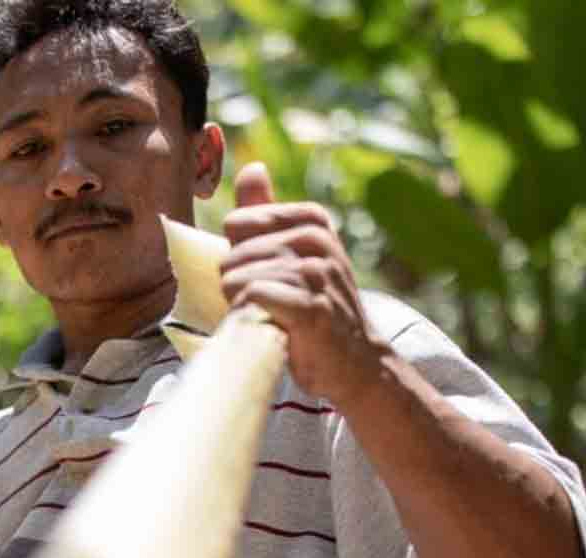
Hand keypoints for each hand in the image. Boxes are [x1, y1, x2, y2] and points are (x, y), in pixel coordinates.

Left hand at [219, 162, 386, 406]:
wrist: (353, 361)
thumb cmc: (313, 307)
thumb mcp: (293, 252)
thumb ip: (266, 212)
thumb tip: (252, 168)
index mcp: (311, 220)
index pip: (236, 224)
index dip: (239, 258)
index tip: (265, 277)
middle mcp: (316, 239)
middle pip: (232, 256)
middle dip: (236, 287)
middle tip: (268, 306)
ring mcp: (316, 272)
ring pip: (237, 279)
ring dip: (242, 307)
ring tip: (271, 318)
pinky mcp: (311, 308)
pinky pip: (252, 298)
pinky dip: (250, 318)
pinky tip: (271, 327)